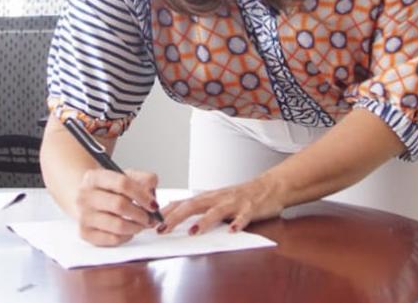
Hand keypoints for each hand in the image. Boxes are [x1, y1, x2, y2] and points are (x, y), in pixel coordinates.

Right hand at [73, 168, 159, 246]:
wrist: (87, 200)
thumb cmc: (109, 190)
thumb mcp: (125, 177)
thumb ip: (144, 179)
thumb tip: (152, 191)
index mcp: (94, 177)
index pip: (122, 183)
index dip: (142, 195)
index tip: (153, 204)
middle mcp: (85, 196)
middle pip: (119, 205)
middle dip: (141, 214)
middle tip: (150, 218)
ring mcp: (84, 215)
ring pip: (117, 225)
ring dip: (136, 227)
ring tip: (141, 224)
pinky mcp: (85, 233)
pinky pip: (112, 239)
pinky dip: (126, 237)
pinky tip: (129, 231)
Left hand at [160, 175, 285, 235]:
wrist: (269, 186)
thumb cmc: (240, 196)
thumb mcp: (215, 200)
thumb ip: (198, 208)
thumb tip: (174, 213)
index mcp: (207, 198)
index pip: (181, 203)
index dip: (165, 212)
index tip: (149, 221)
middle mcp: (217, 198)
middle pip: (193, 206)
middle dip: (176, 217)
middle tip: (161, 229)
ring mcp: (234, 203)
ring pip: (216, 211)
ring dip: (203, 221)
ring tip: (192, 231)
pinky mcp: (250, 209)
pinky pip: (243, 217)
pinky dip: (237, 223)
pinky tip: (232, 231)